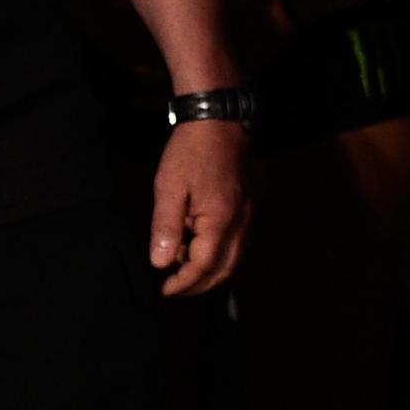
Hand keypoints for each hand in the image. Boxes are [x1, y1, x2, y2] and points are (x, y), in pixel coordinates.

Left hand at [152, 121, 250, 295]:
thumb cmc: (190, 151)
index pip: (204, 266)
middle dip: (200, 284)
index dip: (184, 283)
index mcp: (220, 220)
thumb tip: (159, 263)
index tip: (164, 290)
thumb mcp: (169, 187)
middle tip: (174, 289)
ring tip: (182, 268)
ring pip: (235, 256)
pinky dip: (219, 253)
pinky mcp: (250, 205)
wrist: (220, 119)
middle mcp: (241, 222)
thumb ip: (165, 227)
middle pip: (225, 268)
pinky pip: (238, 240)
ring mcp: (249, 214)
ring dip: (210, 270)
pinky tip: (199, 245)